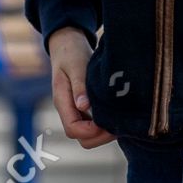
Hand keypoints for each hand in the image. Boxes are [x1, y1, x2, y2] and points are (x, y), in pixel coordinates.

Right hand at [48, 26, 114, 148]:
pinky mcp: (84, 107)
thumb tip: (83, 106)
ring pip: (88, 134)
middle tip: (119, 124)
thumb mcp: (76, 65)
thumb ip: (79, 86)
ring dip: (104, 132)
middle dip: (100, 135)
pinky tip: (117, 114)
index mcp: (62, 101)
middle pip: (82, 138)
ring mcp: (75, 110)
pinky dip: (105, 124)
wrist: (67, 44)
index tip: (108, 122)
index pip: (73, 129)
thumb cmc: (71, 53)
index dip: (91, 131)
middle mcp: (68, 109)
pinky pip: (93, 124)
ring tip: (120, 119)